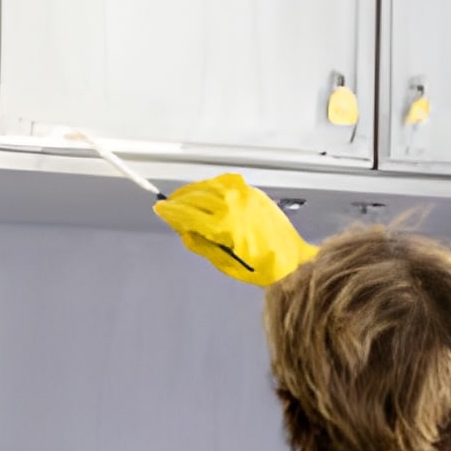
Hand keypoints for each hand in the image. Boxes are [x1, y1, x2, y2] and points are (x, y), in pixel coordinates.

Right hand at [153, 174, 318, 286]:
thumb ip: (200, 242)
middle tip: (168, 207)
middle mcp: (232, 204)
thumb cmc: (258, 268)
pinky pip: (223, 182)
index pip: (188, 213)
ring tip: (183, 199)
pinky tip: (205, 193)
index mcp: (223, 225)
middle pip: (195, 196)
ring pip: (208, 186)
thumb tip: (182, 228)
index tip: (159, 209)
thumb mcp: (222, 262)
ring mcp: (244, 194)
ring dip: (192, 191)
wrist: (291, 260)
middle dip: (179, 201)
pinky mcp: (252, 191)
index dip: (171, 212)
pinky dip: (210, 186)